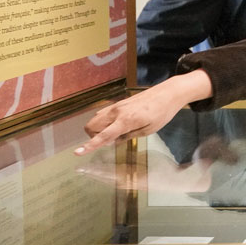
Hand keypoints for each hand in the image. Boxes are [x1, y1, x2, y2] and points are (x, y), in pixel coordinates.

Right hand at [75, 70, 212, 154]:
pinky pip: (103, 114)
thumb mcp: (148, 130)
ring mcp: (117, 106)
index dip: (90, 146)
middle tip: (112, 140)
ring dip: (98, 129)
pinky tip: (119, 125)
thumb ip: (128, 136)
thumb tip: (112, 141)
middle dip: (94, 136)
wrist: (168, 93)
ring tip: (117, 132)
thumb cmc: (162, 113)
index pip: (104, 136)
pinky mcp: (119, 103)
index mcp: (126, 120)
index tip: (77, 153)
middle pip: (91, 126)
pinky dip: (104, 122)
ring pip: (95, 119)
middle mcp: (117, 112)